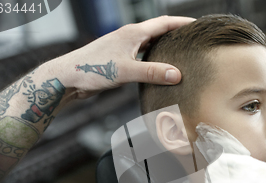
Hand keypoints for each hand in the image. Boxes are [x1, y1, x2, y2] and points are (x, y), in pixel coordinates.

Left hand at [50, 15, 194, 99]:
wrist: (67, 77)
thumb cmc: (91, 69)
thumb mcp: (126, 71)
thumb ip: (152, 72)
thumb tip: (178, 74)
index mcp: (132, 34)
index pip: (164, 23)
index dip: (183, 23)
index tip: (198, 25)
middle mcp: (129, 37)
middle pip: (158, 31)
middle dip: (177, 33)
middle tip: (193, 39)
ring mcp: (123, 48)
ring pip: (150, 44)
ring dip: (165, 46)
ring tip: (181, 52)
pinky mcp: (119, 60)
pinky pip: (143, 56)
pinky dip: (154, 59)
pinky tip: (159, 68)